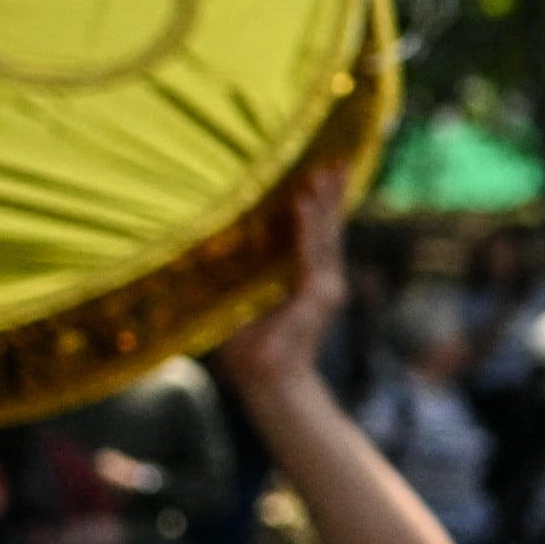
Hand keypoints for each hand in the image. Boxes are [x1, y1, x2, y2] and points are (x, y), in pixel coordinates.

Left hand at [211, 166, 352, 406]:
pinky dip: (307, 226)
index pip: (317, 236)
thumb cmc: (251, 351)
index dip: (321, 206)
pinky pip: (310, 252)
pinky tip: (302, 202)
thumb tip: (208, 251)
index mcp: (307, 281)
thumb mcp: (243, 303)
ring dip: (323, 202)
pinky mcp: (318, 295)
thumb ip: (240, 279)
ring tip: (323, 172)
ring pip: (325, 235)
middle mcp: (323, 280)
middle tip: (336, 160)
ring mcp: (325, 287)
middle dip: (332, 195)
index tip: (323, 175)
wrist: (269, 383)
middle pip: (330, 229)